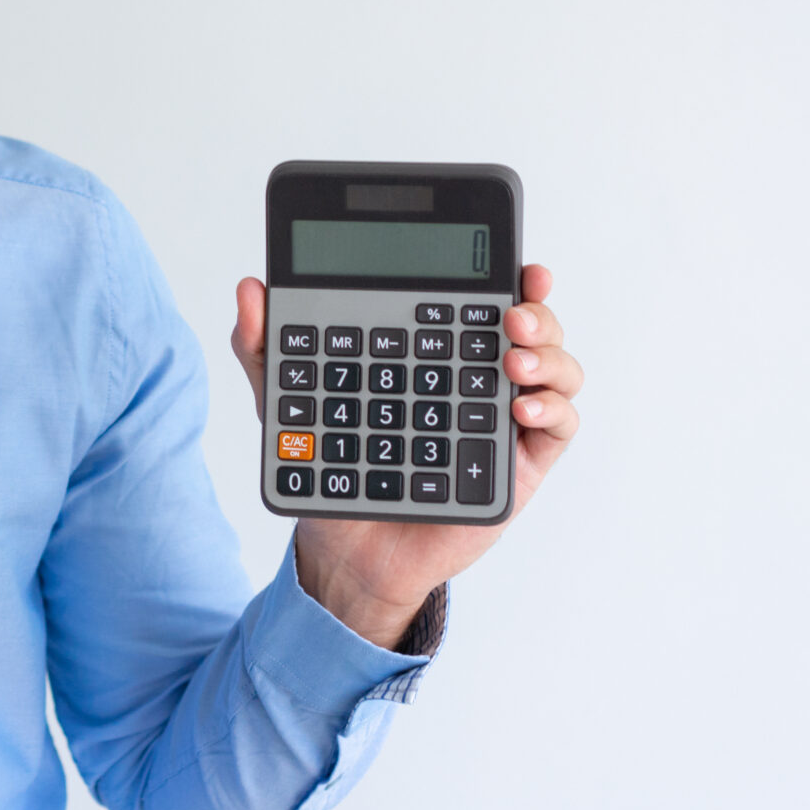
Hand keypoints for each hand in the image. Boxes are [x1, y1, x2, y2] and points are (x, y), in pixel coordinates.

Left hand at [230, 265, 584, 648]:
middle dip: (533, 307)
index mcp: (436, 351)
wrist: (347, 548)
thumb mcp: (292, 402)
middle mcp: (477, 377)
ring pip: (556, 368)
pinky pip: (558, 428)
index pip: (476, 300)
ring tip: (511, 359)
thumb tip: (250, 289)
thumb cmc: (333, 465)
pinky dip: (553, 408)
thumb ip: (266, 347)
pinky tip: (519, 408)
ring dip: (547, 355)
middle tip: (512, 311)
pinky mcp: (518, 464)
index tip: (510, 261)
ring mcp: (501, 419)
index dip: (502, 275)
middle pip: (530, 326)